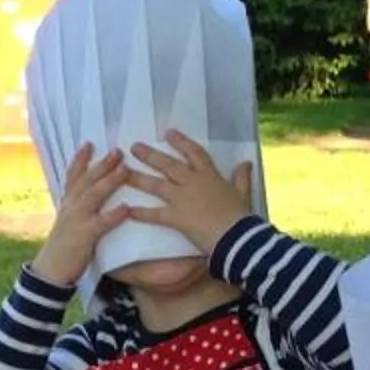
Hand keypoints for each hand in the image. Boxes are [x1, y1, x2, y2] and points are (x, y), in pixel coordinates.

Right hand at [33, 143, 131, 286]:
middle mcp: (71, 207)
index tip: (89, 143)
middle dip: (102, 164)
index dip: (80, 159)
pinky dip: (113, 215)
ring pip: (94, 195)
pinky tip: (126, 209)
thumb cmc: (63, 247)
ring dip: (109, 181)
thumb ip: (77, 209)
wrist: (49, 270)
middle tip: (118, 150)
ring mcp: (77, 220)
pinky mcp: (84, 236)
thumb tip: (90, 198)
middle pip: (87, 180)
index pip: (73, 176)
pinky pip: (101, 223)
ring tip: (124, 169)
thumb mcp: (67, 222)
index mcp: (68, 203)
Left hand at [118, 128, 255, 253]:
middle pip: (168, 164)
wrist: (236, 236)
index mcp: (209, 175)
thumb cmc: (241, 215)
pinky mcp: (176, 217)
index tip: (167, 133)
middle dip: (150, 155)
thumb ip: (242, 177)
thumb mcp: (243, 192)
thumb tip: (246, 163)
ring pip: (157, 185)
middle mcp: (192, 182)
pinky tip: (127, 210)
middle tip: (134, 147)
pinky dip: (141, 213)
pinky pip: (155, 214)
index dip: (180, 142)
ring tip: (123, 172)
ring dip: (138, 178)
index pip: (193, 152)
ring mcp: (182, 199)